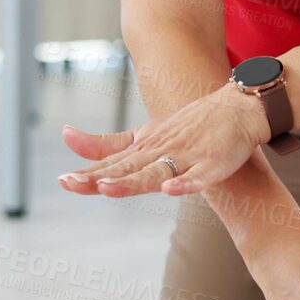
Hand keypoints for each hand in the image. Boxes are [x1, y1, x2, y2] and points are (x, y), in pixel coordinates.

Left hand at [58, 83, 269, 197]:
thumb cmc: (187, 128)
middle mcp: (161, 150)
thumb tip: (65, 134)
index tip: (64, 180)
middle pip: (127, 167)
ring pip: (156, 172)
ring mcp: (186, 156)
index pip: (111, 163)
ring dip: (133, 181)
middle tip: (71, 182)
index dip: (88, 173)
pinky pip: (198, 177)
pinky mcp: (212, 164)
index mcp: (144, 147)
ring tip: (108, 187)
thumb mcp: (142, 135)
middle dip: (100, 177)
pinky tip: (171, 190)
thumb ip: (106, 143)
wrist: (236, 109)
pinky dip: (185, 184)